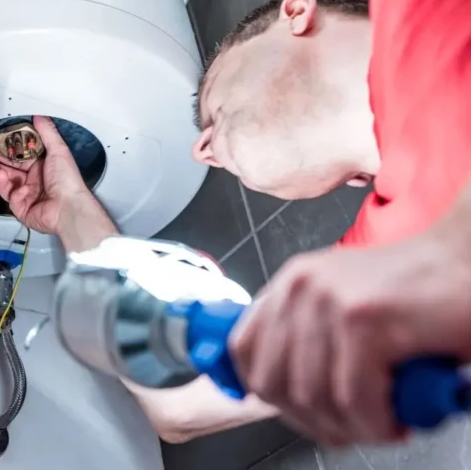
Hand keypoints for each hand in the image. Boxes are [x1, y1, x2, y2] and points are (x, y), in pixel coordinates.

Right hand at [0, 116, 97, 235]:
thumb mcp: (58, 150)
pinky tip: (2, 178)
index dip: (10, 150)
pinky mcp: (21, 208)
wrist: (68, 208)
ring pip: (6, 182)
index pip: (22, 156)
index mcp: (44, 167)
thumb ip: (47, 132)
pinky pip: (8, 195)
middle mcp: (35, 181)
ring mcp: (27, 195)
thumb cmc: (67, 180)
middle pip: (10, 169)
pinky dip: (4, 186)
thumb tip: (39, 116)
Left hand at [228, 232, 470, 446]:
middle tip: (349, 429)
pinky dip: (376, 424)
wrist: (468, 261)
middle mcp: (300, 288)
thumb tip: (278, 392)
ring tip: (380, 425)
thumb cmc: (414, 294)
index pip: (243, 350)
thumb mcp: (342, 306)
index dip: (265, 392)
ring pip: (314, 397)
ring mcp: (330, 302)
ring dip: (350, 427)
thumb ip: (307, 336)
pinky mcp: (364, 320)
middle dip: (312, 421)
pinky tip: (396, 420)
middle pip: (273, 384)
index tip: (298, 412)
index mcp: (289, 285)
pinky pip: (353, 399)